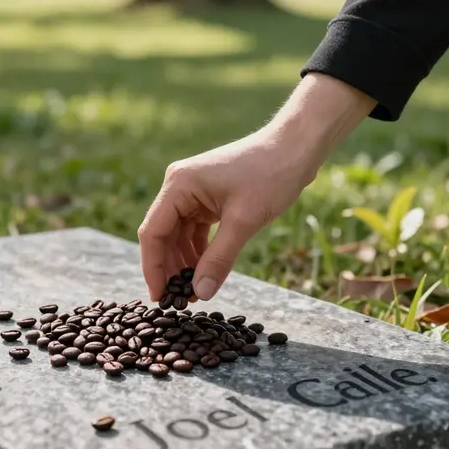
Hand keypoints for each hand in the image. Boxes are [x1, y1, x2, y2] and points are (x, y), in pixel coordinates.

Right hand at [137, 73, 374, 301]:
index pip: (152, 232)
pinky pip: (194, 229)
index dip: (153, 268)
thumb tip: (200, 293)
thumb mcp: (244, 222)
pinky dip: (198, 250)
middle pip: (162, 235)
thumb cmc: (270, 175)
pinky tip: (204, 272)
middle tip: (178, 301)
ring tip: (193, 291)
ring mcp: (192, 191)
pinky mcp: (206, 197)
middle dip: (169, 268)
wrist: (295, 148)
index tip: (160, 297)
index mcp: (178, 185)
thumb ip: (219, 259)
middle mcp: (178, 186)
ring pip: (178, 235)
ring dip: (184, 262)